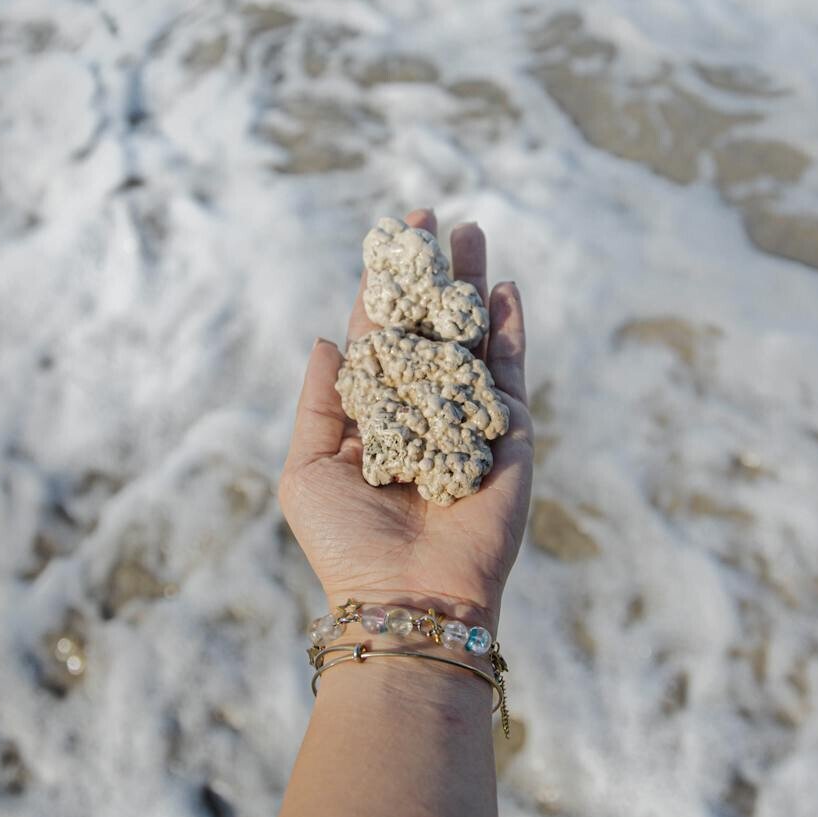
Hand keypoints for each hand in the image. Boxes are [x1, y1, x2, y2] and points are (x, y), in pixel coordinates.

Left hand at [278, 207, 533, 631]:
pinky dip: (509, 329)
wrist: (408, 598)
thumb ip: (321, 402)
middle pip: (430, 325)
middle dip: (432, 273)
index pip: (379, 338)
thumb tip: (328, 338)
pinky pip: (508, 372)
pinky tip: (504, 289)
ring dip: (473, 285)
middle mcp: (422, 409)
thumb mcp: (308, 469)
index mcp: (374, 416)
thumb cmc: (346, 543)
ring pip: (471, 337)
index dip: (381, 289)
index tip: (386, 239)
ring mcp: (467, 418)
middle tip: (433, 218)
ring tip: (472, 232)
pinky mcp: (508, 434)